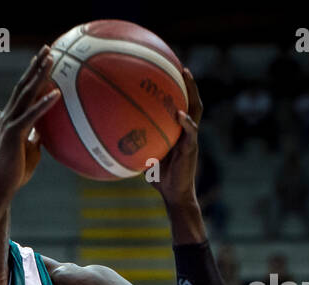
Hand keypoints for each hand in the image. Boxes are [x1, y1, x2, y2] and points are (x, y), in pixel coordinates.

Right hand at [0, 46, 61, 201]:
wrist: (2, 186)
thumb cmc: (16, 172)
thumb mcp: (32, 150)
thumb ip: (37, 136)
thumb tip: (47, 130)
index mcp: (12, 119)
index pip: (23, 91)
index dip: (32, 73)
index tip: (42, 58)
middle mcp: (9, 117)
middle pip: (23, 85)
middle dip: (35, 66)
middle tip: (47, 48)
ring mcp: (10, 124)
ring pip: (26, 95)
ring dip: (39, 76)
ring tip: (51, 60)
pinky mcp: (14, 135)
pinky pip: (31, 116)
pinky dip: (43, 104)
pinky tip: (56, 94)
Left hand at [149, 67, 203, 208]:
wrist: (174, 194)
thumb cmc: (159, 179)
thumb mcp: (144, 158)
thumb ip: (135, 146)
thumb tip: (112, 137)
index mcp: (177, 131)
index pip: (180, 105)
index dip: (177, 90)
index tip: (169, 72)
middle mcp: (186, 130)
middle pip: (191, 101)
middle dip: (189, 83)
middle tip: (181, 66)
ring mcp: (191, 138)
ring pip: (196, 110)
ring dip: (192, 92)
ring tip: (186, 76)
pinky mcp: (192, 148)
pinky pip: (191, 132)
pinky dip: (186, 122)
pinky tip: (180, 114)